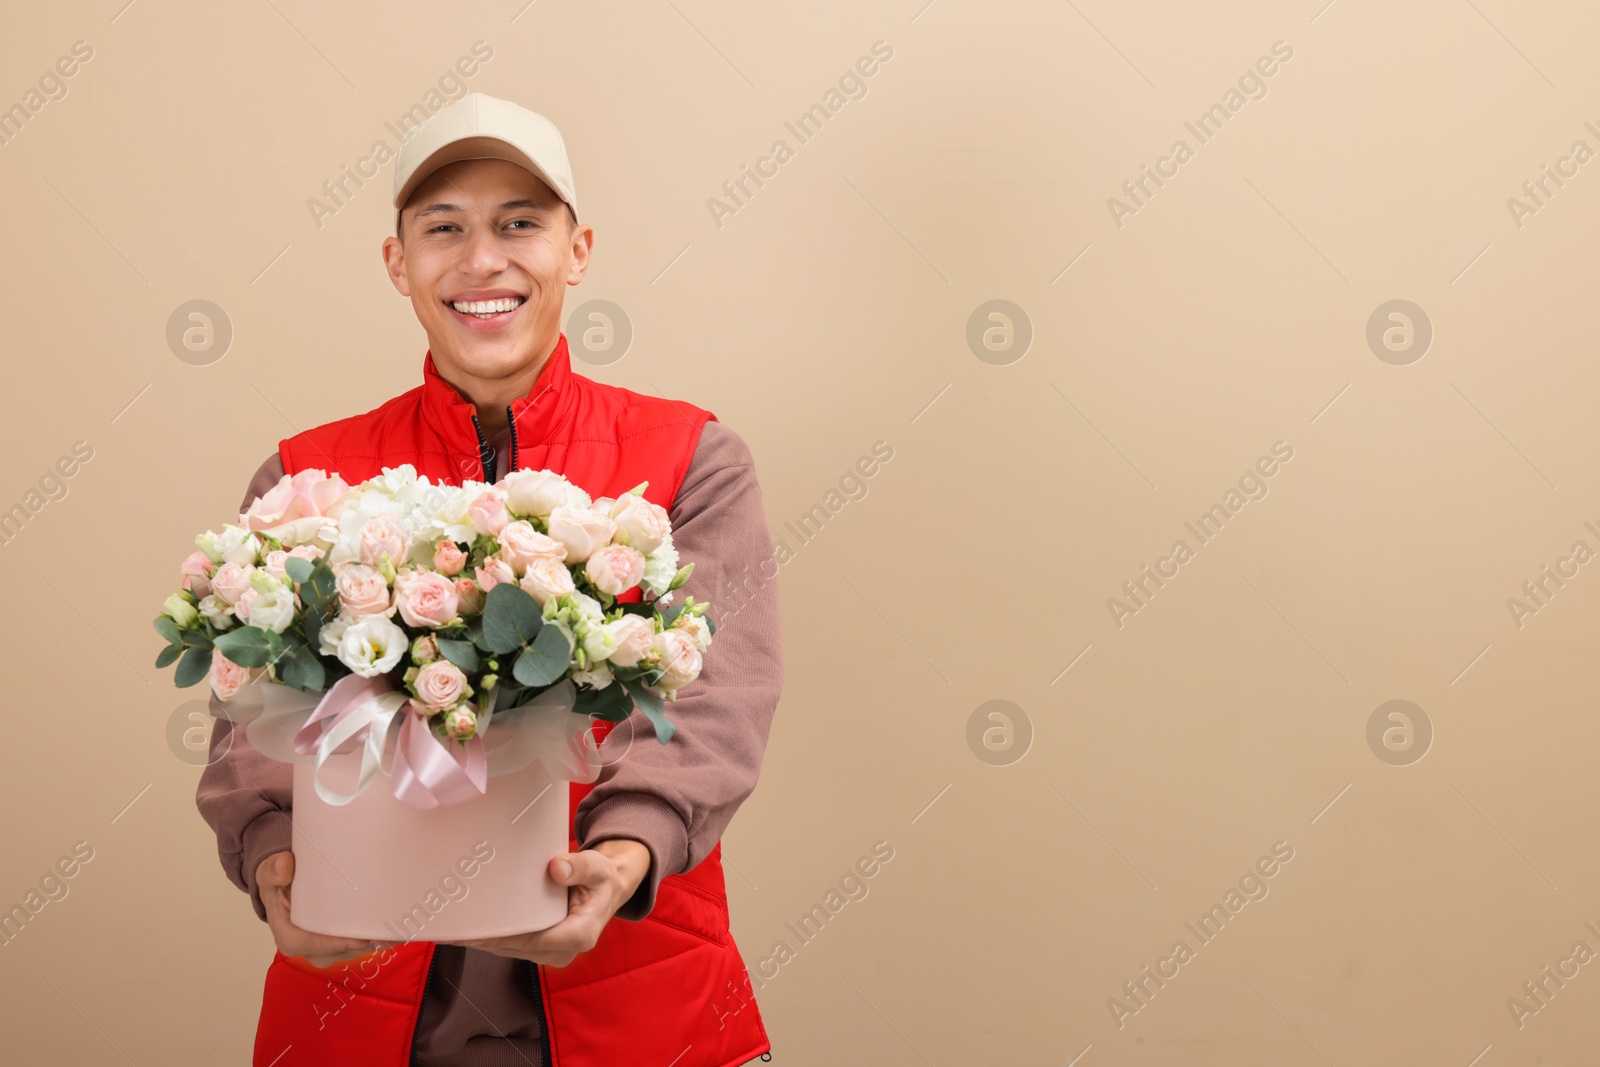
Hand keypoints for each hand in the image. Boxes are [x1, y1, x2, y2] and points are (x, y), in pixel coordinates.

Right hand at [256, 852, 393, 968]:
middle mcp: (312, 950)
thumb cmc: (278, 884)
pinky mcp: (344, 942)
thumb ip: (274, 870)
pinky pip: (363, 943)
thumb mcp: (269, 874)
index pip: (315, 946)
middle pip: (341, 950)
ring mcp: (330, 949)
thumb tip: (285, 864)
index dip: (337, 944)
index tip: (359, 939)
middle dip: (364, 942)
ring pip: (356, 949)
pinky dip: (379, 937)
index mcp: (291, 939)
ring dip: (376, 941)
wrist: (285, 888)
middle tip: (388, 931)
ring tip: (399, 929)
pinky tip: (400, 929)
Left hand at [448, 839, 650, 966]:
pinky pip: (514, 946)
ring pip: (511, 950)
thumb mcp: (597, 867)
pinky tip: (470, 931)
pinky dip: (493, 939)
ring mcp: (553, 952)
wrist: (609, 888)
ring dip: (484, 942)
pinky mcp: (542, 948)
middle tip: (452, 929)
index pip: (532, 939)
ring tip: (453, 930)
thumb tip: (555, 868)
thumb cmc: (602, 877)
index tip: (474, 930)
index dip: (501, 936)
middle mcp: (565, 951)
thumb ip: (579, 867)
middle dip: (484, 940)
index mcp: (580, 934)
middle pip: (516, 948)